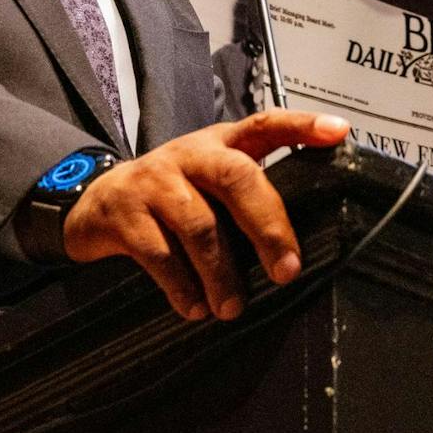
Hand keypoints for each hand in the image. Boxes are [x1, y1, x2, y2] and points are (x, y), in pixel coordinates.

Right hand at [61, 110, 349, 320]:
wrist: (93, 202)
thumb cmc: (169, 196)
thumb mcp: (206, 183)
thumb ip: (244, 197)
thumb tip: (293, 249)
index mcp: (218, 144)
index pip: (266, 124)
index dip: (302, 126)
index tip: (338, 132)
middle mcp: (189, 154)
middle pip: (237, 177)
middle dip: (268, 226)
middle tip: (287, 271)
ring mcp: (155, 180)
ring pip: (200, 225)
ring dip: (222, 273)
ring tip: (233, 307)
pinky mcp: (125, 211)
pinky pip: (160, 254)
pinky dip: (182, 286)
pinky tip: (193, 307)